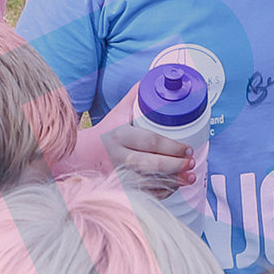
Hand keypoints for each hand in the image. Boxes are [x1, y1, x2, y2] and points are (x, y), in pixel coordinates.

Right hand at [59, 83, 193, 198]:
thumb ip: (136, 97)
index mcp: (120, 136)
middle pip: (151, 164)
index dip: (172, 146)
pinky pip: (144, 194)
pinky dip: (162, 192)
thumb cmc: (106, 132)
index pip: (150, 141)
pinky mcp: (120, 189)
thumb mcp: (118, 113)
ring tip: (190, 177)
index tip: (188, 148)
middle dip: (175, 165)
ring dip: (172, 182)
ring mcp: (119, 175)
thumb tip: (154, 79)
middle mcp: (119, 157)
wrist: (81, 155)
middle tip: (192, 162)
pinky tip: (175, 186)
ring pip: (149, 183)